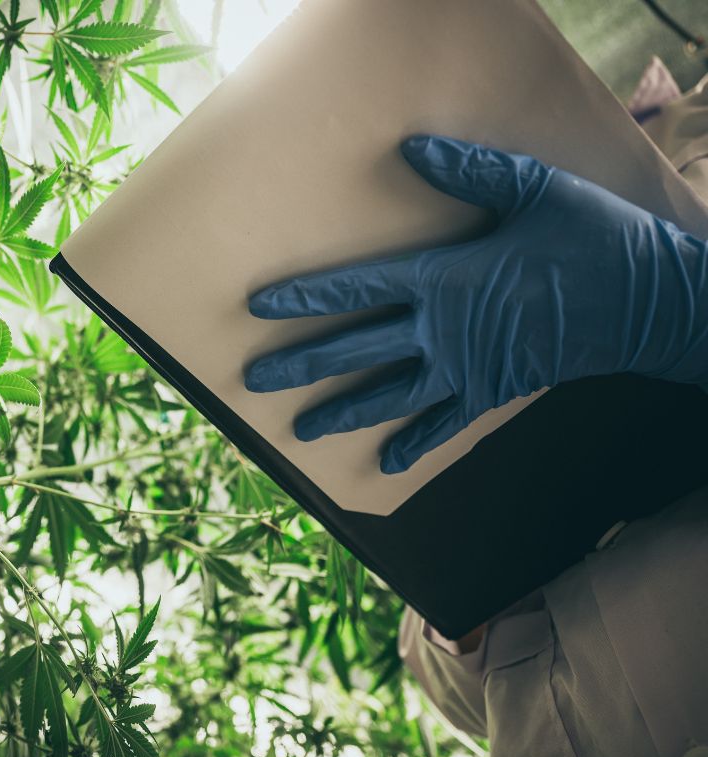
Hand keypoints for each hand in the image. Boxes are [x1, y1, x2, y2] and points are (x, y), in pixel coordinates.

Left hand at [245, 135, 707, 473]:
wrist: (651, 304)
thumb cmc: (593, 240)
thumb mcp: (535, 191)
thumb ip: (470, 171)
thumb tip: (412, 146)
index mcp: (445, 278)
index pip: (356, 289)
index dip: (305, 297)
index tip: (259, 306)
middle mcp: (444, 330)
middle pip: (356, 351)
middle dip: (301, 365)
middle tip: (252, 381)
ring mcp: (467, 367)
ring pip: (389, 395)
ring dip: (342, 413)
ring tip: (299, 430)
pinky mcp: (494, 391)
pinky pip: (445, 424)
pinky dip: (415, 445)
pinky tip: (386, 464)